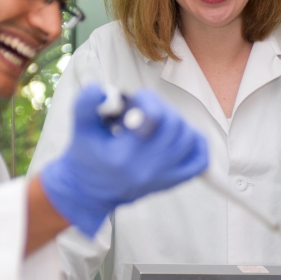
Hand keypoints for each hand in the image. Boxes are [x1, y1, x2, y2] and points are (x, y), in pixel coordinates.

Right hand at [40, 83, 208, 235]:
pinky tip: (177, 136)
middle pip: (174, 124)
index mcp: (124, 156)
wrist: (91, 190)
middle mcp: (147, 169)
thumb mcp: (81, 128)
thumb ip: (86, 105)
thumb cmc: (87, 154)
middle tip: (143, 110)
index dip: (147, 100)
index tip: (133, 101)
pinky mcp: (172, 182)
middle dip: (160, 108)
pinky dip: (195, 144)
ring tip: (156, 123)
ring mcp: (163, 178)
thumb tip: (100, 89)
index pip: (155, 117)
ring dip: (176, 122)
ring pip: (189, 139)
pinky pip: (198, 161)